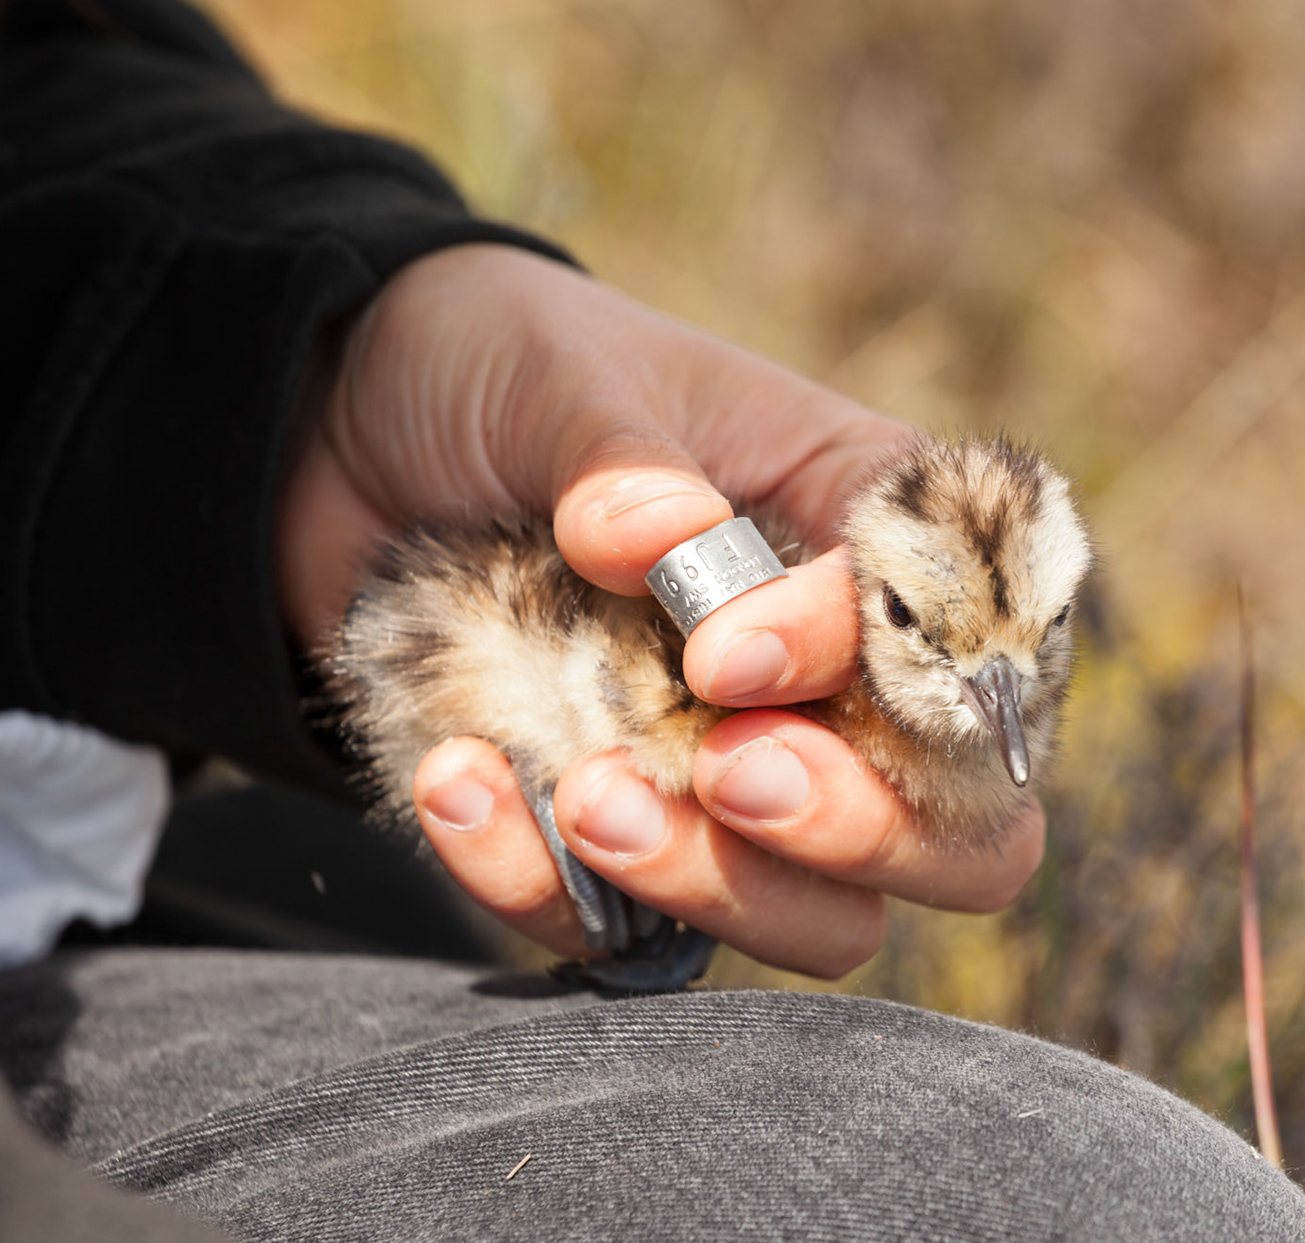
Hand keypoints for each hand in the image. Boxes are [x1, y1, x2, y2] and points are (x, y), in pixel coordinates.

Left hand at [276, 244, 1044, 977]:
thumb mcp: (558, 372)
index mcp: (859, 531)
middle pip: (960, 835)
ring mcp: (728, 774)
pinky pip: (626, 933)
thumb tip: (658, 540)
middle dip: (862, 832)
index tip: (721, 654)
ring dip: (718, 888)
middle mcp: (829, 678)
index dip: (869, 677)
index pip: (958, 643)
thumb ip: (620, 456)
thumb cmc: (497, 370)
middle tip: (729, 773)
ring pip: (824, 922)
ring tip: (584, 800)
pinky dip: (543, 887)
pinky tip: (455, 781)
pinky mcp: (616, 840)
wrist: (344, 433)